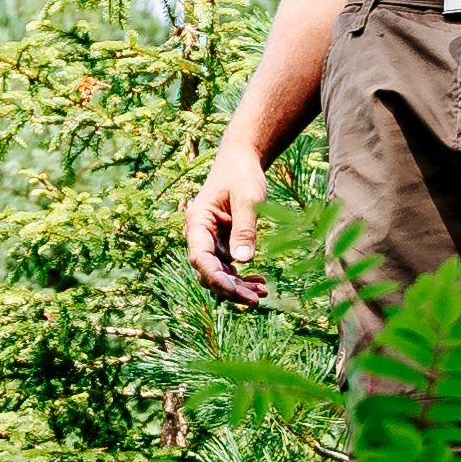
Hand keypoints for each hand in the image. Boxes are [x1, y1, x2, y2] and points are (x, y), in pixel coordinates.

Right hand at [183, 142, 271, 304]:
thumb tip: (243, 261)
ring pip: (218, 274)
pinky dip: (242, 278)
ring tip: (263, 293)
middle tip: (256, 299)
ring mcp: (211, 242)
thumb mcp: (248, 197)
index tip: (238, 292)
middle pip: (208, 272)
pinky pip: (229, 268)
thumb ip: (245, 228)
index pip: (201, 258)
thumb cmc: (242, 174)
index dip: (217, 279)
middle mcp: (199, 236)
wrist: (241, 162)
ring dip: (237, 287)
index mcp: (198, 222)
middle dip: (230, 289)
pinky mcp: (222, 245)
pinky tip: (260, 282)